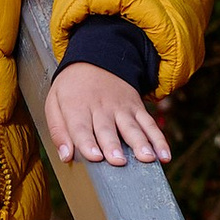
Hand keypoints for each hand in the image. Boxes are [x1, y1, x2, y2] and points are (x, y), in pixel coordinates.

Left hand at [44, 60, 170, 167]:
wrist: (95, 59)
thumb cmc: (72, 88)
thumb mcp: (54, 103)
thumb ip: (58, 131)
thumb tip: (65, 156)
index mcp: (76, 106)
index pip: (81, 127)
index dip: (87, 143)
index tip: (94, 157)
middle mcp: (101, 107)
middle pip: (107, 129)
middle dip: (113, 145)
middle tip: (118, 161)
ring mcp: (121, 107)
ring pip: (132, 127)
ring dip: (140, 143)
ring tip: (147, 158)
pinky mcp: (136, 107)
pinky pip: (149, 124)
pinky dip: (159, 140)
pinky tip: (165, 155)